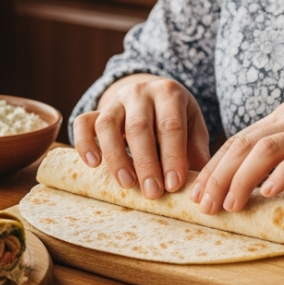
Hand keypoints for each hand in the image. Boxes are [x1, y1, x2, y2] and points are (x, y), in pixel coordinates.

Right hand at [73, 75, 210, 199]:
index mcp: (169, 93)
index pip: (170, 126)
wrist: (153, 96)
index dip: (172, 157)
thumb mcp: (193, 127)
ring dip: (116, 157)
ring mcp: (116, 101)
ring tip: (127, 184)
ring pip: (107, 125)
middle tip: (152, 192)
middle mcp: (140, 92)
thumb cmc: (176, 118)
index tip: (173, 185)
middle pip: (138, 127)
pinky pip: (83, 122)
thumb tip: (201, 184)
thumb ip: (196, 151)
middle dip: (145, 163)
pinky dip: (84, 143)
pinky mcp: (97, 111)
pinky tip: (93, 164)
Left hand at [188, 101, 283, 213]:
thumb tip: (245, 185)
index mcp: (283, 116)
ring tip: (230, 204)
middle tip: (203, 205)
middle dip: (218, 176)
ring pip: (265, 149)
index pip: (237, 141)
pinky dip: (281, 175)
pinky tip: (268, 194)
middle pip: (243, 144)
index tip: (196, 194)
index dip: (213, 168)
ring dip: (242, 179)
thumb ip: (280, 160)